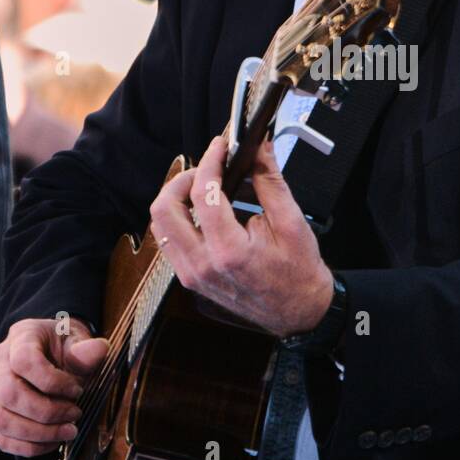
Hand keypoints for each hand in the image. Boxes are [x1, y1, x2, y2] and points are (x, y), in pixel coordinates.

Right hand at [0, 317, 107, 456]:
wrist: (54, 353)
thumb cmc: (66, 347)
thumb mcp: (79, 339)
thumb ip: (87, 349)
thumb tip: (99, 349)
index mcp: (21, 337)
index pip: (23, 361)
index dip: (52, 381)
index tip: (77, 390)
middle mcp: (0, 363)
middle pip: (8, 394)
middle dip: (46, 411)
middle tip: (75, 414)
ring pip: (1, 419)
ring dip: (38, 433)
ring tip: (68, 431)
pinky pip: (1, 438)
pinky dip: (29, 446)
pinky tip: (54, 441)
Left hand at [149, 134, 333, 336]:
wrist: (299, 311)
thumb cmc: (299, 271)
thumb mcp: (291, 220)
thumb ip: (270, 179)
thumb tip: (260, 148)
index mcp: (230, 251)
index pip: (203, 194)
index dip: (210, 162)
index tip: (220, 148)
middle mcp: (203, 265)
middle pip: (164, 210)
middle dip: (181, 180)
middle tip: (206, 169)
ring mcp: (193, 275)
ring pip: (160, 226)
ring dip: (177, 199)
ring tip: (203, 188)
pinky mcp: (191, 279)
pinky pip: (170, 242)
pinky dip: (180, 220)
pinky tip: (202, 212)